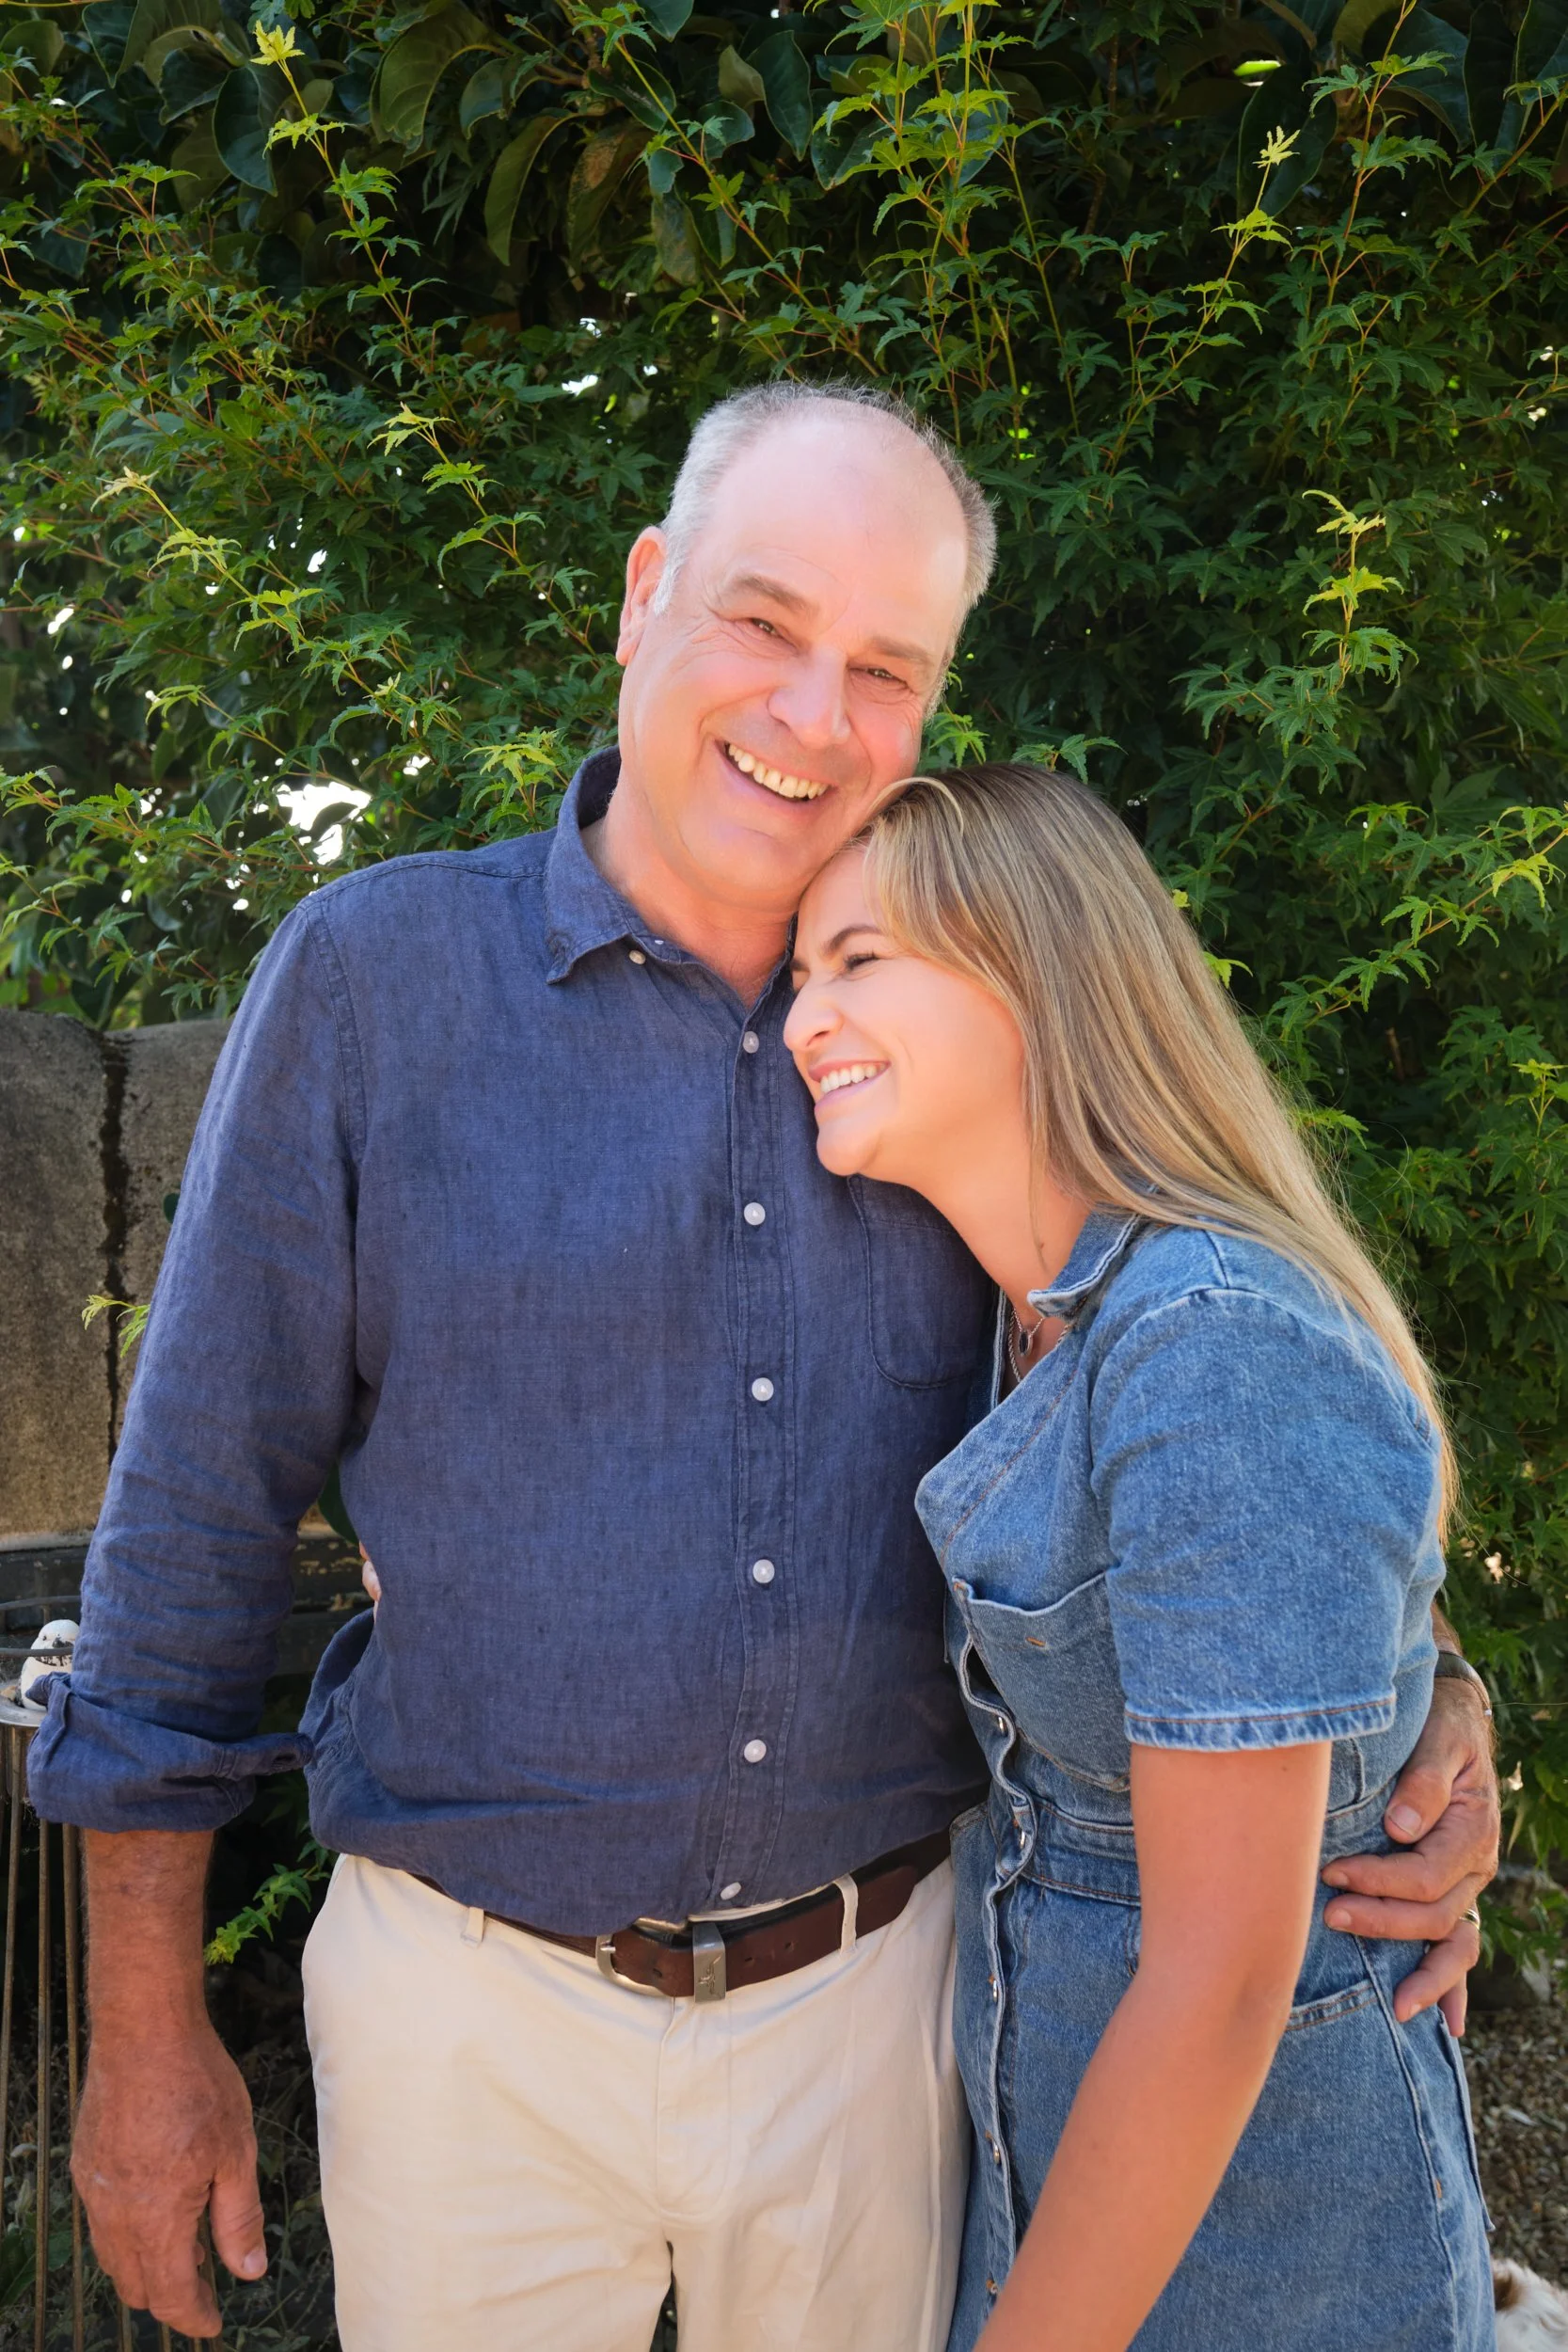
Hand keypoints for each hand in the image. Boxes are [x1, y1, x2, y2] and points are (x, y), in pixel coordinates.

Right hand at [72, 2018, 266, 2334]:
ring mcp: (95, 2189)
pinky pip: (102, 2220)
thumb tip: (248, 2271)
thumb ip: (238, 2219)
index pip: (171, 2294)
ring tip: (186, 2244)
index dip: (195, 2316)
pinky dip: (128, 2232)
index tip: (213, 2324)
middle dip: (170, 2295)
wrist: (143, 2032)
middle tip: (205, 2283)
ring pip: (114, 2256)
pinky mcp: (86, 2164)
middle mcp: (116, 2214)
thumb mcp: (236, 2153)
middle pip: (136, 2284)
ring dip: (147, 2264)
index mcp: (156, 2219)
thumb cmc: (196, 2085)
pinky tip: (157, 2206)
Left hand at [1320, 1675, 1498, 2032]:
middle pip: (1433, 1912)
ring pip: (1455, 1942)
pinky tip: (1448, 2024)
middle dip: (1382, 1920)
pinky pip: (1460, 1946)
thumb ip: (1423, 1779)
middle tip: (1330, 1915)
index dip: (1379, 1880)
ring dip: (1426, 1975)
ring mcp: (1467, 1884)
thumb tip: (1402, 1827)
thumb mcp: (1437, 1737)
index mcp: (1471, 1828)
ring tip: (1398, 2007)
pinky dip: (1454, 1986)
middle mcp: (1475, 1865)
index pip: (1426, 1874)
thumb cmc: (1437, 1723)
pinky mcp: (1453, 1891)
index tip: (1333, 1873)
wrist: (1452, 1717)